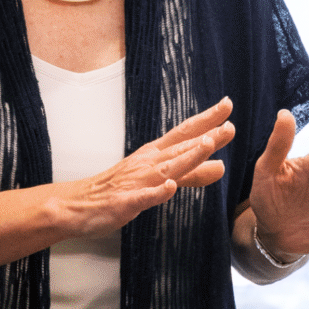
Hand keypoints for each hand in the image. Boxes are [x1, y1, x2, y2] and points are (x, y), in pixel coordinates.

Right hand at [47, 98, 235, 237]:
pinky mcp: (125, 202)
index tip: (228, 105)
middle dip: (206, 136)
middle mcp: (148, 163)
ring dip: (187, 157)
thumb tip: (221, 166)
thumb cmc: (120, 188)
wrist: (79, 203)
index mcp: (155, 154)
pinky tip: (169, 188)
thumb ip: (192, 174)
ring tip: (207, 145)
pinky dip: (156, 193)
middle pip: (181, 147)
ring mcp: (137, 182)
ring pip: (166, 169)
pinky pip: (142, 197)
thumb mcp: (161, 179)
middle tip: (230, 127)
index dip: (207, 120)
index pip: (185, 133)